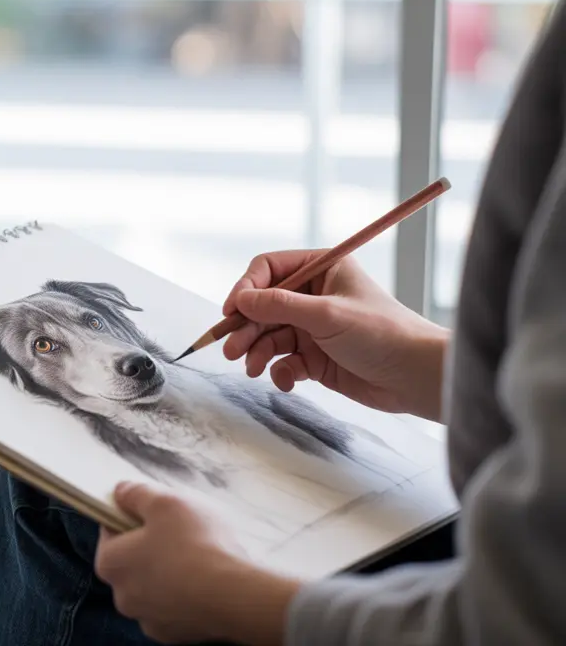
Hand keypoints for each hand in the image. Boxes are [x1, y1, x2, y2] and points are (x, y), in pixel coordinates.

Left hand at [94, 482, 299, 645]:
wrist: (235, 596)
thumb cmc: (194, 544)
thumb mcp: (165, 502)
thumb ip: (137, 494)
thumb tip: (120, 492)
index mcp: (110, 564)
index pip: (110, 532)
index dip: (130, 516)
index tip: (153, 511)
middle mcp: (122, 597)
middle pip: (133, 562)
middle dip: (152, 546)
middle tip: (180, 531)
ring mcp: (150, 619)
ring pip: (156, 586)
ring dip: (170, 572)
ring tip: (200, 556)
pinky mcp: (177, 634)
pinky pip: (178, 607)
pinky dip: (188, 595)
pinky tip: (208, 581)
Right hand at [221, 251, 448, 420]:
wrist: (417, 378)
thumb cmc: (383, 334)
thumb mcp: (327, 314)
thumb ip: (279, 306)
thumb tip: (241, 300)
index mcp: (322, 269)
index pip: (268, 269)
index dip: (246, 288)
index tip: (231, 312)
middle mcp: (314, 295)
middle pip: (263, 306)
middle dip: (246, 328)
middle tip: (231, 350)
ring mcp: (313, 327)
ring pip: (269, 335)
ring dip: (257, 352)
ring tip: (252, 368)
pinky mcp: (316, 357)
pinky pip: (284, 360)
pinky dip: (279, 371)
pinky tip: (287, 380)